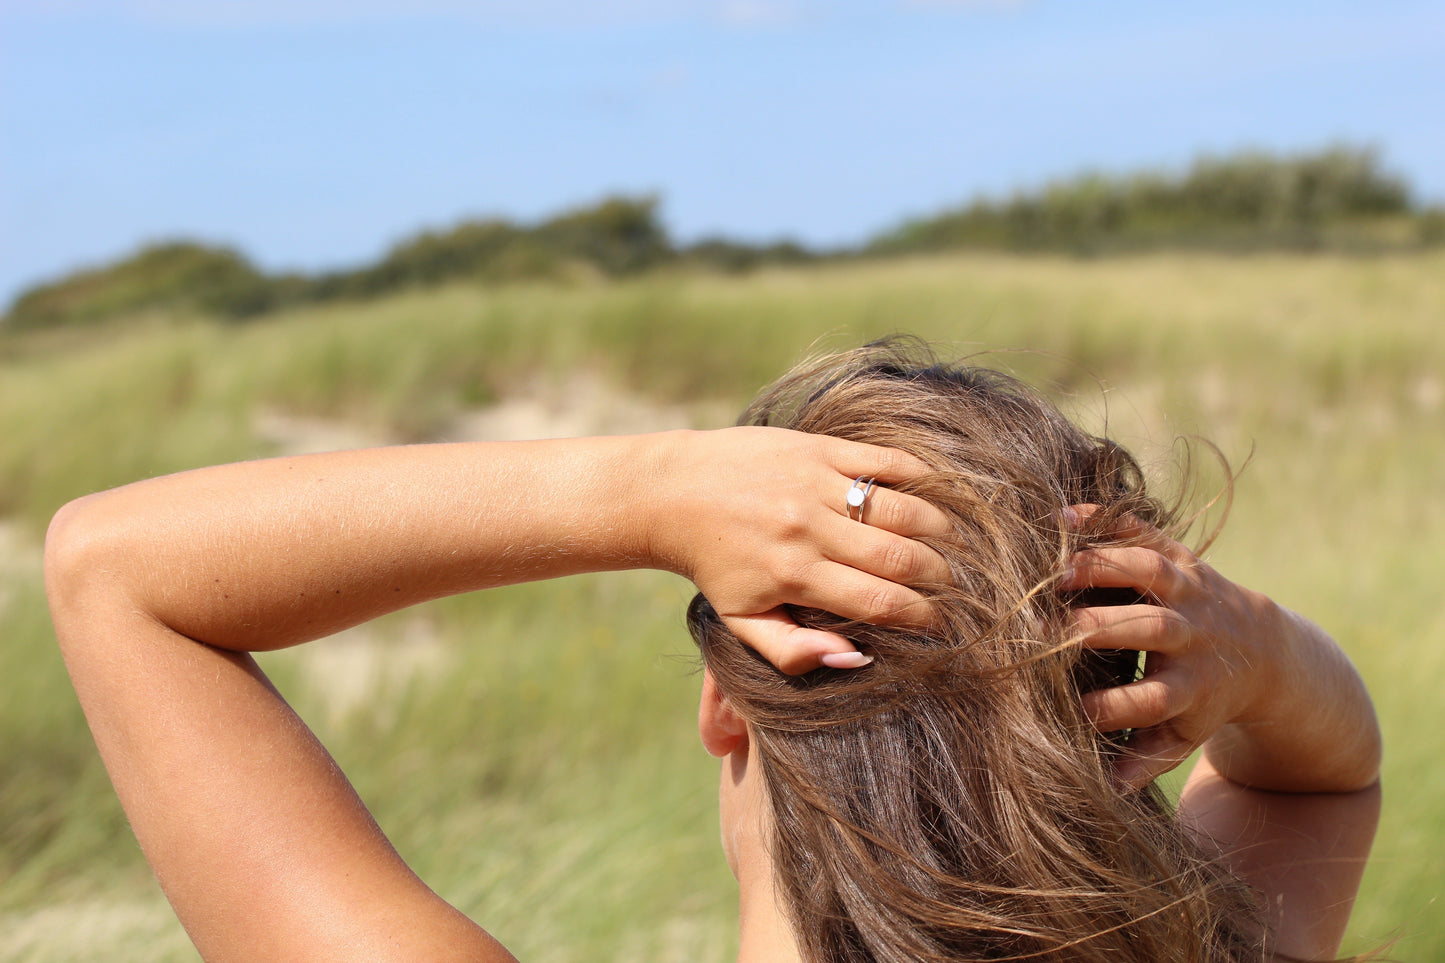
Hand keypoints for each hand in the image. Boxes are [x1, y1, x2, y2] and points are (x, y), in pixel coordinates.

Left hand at [646, 427, 952, 673]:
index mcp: (793, 576)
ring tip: (954, 548)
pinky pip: (887, 460)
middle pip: (901, 557)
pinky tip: (939, 498)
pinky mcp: (818, 448)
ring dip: (942, 531)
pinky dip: (923, 479)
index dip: (921, 617)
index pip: (879, 602)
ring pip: (904, 509)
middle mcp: (808, 529)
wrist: (675, 493)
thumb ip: (793, 652)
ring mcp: (815, 483)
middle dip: (941, 578)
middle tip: (956, 587)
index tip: (940, 625)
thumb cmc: (715, 566)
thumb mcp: (741, 622)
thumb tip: (857, 658)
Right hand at [1061, 507, 1281, 788]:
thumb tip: (1104, 790)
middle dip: (1097, 628)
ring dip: (1103, 567)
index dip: (1110, 705)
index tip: (1066, 708)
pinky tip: (1064, 516)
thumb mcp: (1186, 735)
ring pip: (1151, 573)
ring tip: (1052, 570)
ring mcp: (1191, 592)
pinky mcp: (1184, 558)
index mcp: (1192, 688)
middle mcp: (1194, 637)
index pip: (1151, 699)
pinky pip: (1148, 533)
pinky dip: (1109, 521)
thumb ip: (1146, 758)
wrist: (1266, 650)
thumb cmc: (1205, 700)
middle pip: (1150, 630)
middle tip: (1041, 630)